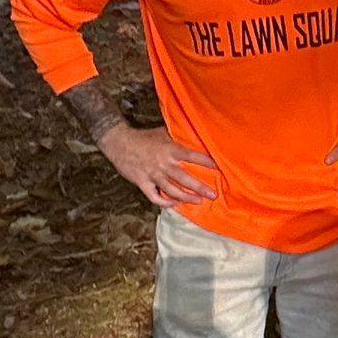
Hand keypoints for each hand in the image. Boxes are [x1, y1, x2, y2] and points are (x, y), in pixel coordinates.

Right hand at [102, 125, 219, 208]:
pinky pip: (155, 197)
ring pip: (172, 190)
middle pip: (185, 179)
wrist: (119, 142)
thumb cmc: (143, 137)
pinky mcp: (142, 183)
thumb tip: (195, 137)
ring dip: (187, 197)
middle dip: (201, 188)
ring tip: (199, 201)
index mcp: (170, 149)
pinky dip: (165, 202)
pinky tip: (175, 204)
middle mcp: (163, 164)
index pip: (193, 157)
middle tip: (214, 195)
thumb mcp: (163, 132)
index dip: (207, 163)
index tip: (219, 168)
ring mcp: (152, 175)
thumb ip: (178, 137)